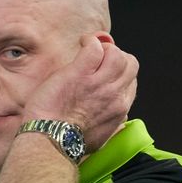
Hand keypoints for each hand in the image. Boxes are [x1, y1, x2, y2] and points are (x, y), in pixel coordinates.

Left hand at [24, 34, 138, 152]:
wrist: (50, 140)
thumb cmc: (68, 141)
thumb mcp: (99, 137)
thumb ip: (110, 124)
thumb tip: (115, 120)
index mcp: (119, 109)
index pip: (131, 81)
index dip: (120, 71)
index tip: (107, 69)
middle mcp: (114, 95)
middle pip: (129, 64)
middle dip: (117, 56)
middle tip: (100, 56)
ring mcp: (98, 83)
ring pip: (116, 54)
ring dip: (104, 47)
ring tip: (89, 47)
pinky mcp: (80, 73)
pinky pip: (95, 47)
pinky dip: (90, 41)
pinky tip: (82, 42)